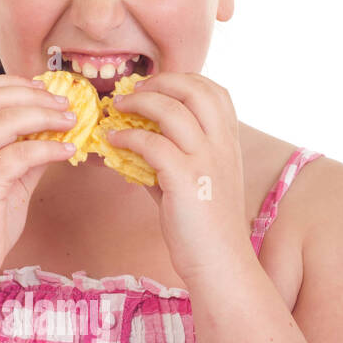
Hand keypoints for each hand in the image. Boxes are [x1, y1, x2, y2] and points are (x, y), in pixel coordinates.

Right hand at [0, 75, 77, 285]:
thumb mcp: (8, 183)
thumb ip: (25, 156)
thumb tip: (55, 133)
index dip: (15, 84)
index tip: (45, 90)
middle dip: (34, 95)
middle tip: (66, 104)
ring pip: (6, 119)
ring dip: (44, 115)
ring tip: (71, 121)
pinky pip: (19, 154)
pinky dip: (48, 148)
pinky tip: (67, 152)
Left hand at [107, 72, 251, 281]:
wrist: (218, 262)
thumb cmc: (204, 227)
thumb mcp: (196, 182)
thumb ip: (171, 158)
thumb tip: (133, 144)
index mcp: (229, 142)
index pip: (213, 91)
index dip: (181, 81)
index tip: (155, 87)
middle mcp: (222, 145)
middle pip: (194, 89)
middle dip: (159, 82)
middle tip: (132, 93)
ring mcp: (206, 160)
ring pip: (172, 109)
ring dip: (139, 104)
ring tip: (117, 110)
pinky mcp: (185, 179)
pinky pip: (151, 143)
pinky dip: (128, 137)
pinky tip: (113, 142)